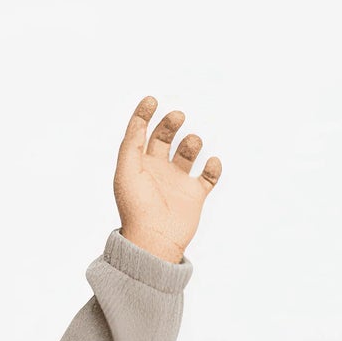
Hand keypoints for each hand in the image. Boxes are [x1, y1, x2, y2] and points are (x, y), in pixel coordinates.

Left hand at [112, 96, 220, 262]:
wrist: (154, 240)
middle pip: (165, 136)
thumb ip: (132, 142)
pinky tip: (211, 164)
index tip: (152, 100)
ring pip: (188, 152)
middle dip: (171, 122)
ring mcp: (177, 182)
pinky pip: (209, 176)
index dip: (145, 114)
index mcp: (139, 165)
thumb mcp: (127, 170)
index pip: (141, 133)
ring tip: (191, 145)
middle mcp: (158, 171)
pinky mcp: (194, 196)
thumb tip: (140, 119)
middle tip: (177, 117)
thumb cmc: (136, 207)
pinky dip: (214, 167)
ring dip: (192, 142)